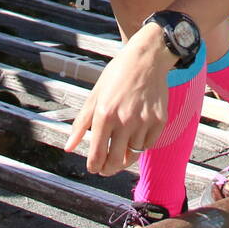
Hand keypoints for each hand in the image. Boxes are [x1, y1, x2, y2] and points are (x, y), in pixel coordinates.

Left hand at [64, 27, 172, 175]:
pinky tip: (136, 135)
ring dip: (126, 154)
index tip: (94, 168)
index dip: (94, 167)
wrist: (147, 58)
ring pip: (133, 153)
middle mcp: (124, 120)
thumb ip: (81, 124)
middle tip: (106, 169)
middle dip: (108, 169)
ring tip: (121, 145)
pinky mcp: (159, 120)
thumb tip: (69, 148)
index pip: (97, 155)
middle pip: (115, 161)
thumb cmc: (117, 75)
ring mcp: (144, 121)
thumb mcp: (95, 96)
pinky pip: (148, 144)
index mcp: (104, 114)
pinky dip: (141, 144)